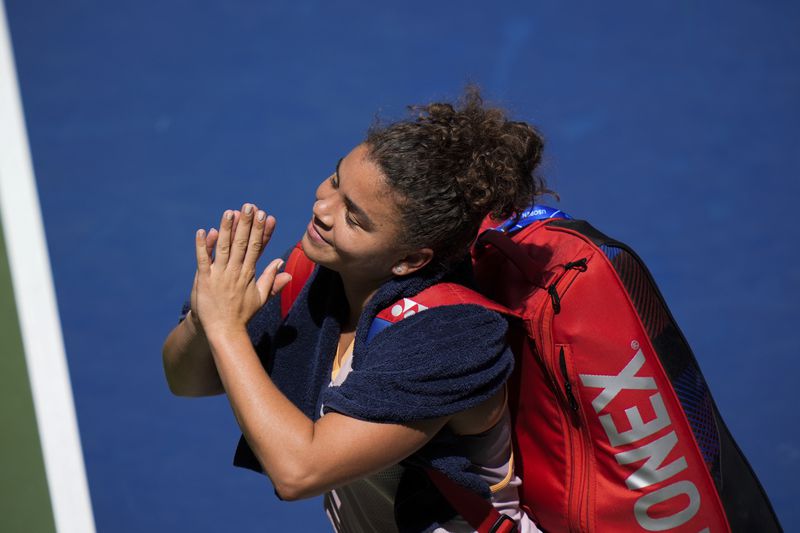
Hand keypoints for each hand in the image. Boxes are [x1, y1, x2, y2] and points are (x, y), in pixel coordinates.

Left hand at [193, 203, 291, 336]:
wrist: (224, 331)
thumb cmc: (242, 314)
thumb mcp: (261, 297)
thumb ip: (271, 280)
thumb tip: (282, 264)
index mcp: (249, 274)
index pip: (256, 247)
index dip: (260, 230)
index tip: (264, 215)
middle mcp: (235, 271)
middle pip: (241, 243)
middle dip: (246, 223)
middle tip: (249, 206)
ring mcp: (219, 275)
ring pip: (223, 247)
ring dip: (226, 228)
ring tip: (229, 212)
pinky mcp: (204, 280)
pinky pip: (203, 260)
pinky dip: (203, 245)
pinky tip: (203, 231)